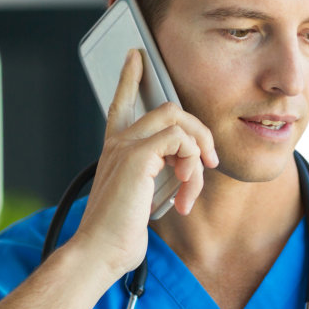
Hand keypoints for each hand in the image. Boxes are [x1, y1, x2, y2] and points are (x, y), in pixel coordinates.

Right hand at [65, 49, 218, 277]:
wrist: (99, 251)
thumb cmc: (119, 232)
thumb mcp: (143, 197)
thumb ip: (160, 176)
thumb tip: (188, 167)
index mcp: (116, 150)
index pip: (120, 104)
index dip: (128, 78)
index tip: (136, 57)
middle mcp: (119, 143)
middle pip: (168, 109)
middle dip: (200, 132)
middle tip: (209, 164)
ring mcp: (126, 147)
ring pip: (179, 121)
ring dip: (198, 157)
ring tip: (190, 192)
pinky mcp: (137, 157)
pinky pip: (180, 140)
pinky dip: (192, 165)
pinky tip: (184, 194)